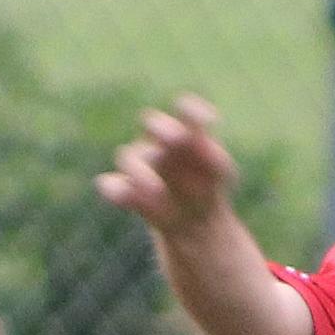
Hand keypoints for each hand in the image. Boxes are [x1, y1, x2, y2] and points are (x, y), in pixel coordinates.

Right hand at [95, 94, 238, 232]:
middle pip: (152, 124)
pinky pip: (113, 185)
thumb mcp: (221, 176)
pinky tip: (125, 197)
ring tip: (158, 191)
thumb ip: (217, 160)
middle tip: (176, 138)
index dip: (193, 112)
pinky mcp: (126, 189)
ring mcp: (140, 164)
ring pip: (129, 156)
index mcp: (187, 134)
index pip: (187, 113)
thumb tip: (204, 147)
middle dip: (162, 128)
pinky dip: (116, 190)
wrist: (196, 223)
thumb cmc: (208, 189)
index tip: (209, 120)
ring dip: (141, 171)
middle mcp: (159, 143)